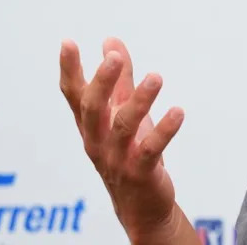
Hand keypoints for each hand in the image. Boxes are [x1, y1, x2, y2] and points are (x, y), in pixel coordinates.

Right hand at [59, 37, 185, 241]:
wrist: (141, 205)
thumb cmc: (130, 151)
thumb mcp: (122, 111)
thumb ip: (119, 78)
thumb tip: (111, 42)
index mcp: (91, 125)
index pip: (75, 95)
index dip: (70, 70)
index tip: (68, 42)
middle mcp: (98, 141)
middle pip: (93, 109)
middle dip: (101, 82)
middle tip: (113, 58)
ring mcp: (117, 158)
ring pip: (123, 127)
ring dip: (140, 101)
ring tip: (156, 78)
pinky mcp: (140, 173)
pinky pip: (150, 150)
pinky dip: (164, 130)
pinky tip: (178, 112)